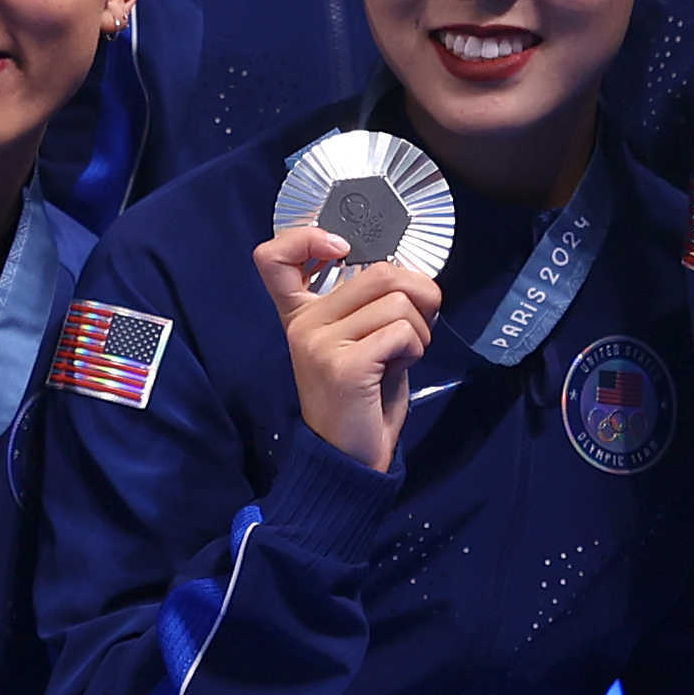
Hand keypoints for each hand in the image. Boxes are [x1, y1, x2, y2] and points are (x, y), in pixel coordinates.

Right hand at [255, 219, 434, 473]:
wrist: (351, 457)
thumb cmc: (363, 398)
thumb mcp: (361, 339)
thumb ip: (372, 302)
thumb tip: (413, 277)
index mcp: (301, 313)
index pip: (272, 257)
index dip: (306, 237)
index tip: (341, 249)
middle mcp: (303, 324)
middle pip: (380, 271)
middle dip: (420, 295)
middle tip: (415, 327)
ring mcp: (319, 343)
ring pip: (398, 300)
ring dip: (421, 329)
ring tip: (403, 355)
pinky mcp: (343, 365)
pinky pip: (401, 331)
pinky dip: (416, 348)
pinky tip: (398, 367)